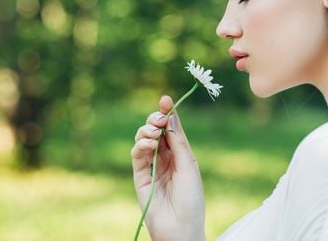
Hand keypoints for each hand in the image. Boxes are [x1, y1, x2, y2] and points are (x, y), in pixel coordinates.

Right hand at [131, 95, 205, 240]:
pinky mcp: (139, 176)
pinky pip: (136, 155)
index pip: (171, 128)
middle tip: (159, 120)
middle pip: (155, 130)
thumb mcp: (190, 166)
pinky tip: (148, 144)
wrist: (180, 227)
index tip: (165, 99)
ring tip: (153, 134)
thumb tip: (170, 116)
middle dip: (155, 119)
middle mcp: (165, 158)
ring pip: (143, 139)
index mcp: (181, 154)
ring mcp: (151, 166)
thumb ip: (178, 141)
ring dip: (146, 131)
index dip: (167, 113)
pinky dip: (140, 145)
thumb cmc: (191, 199)